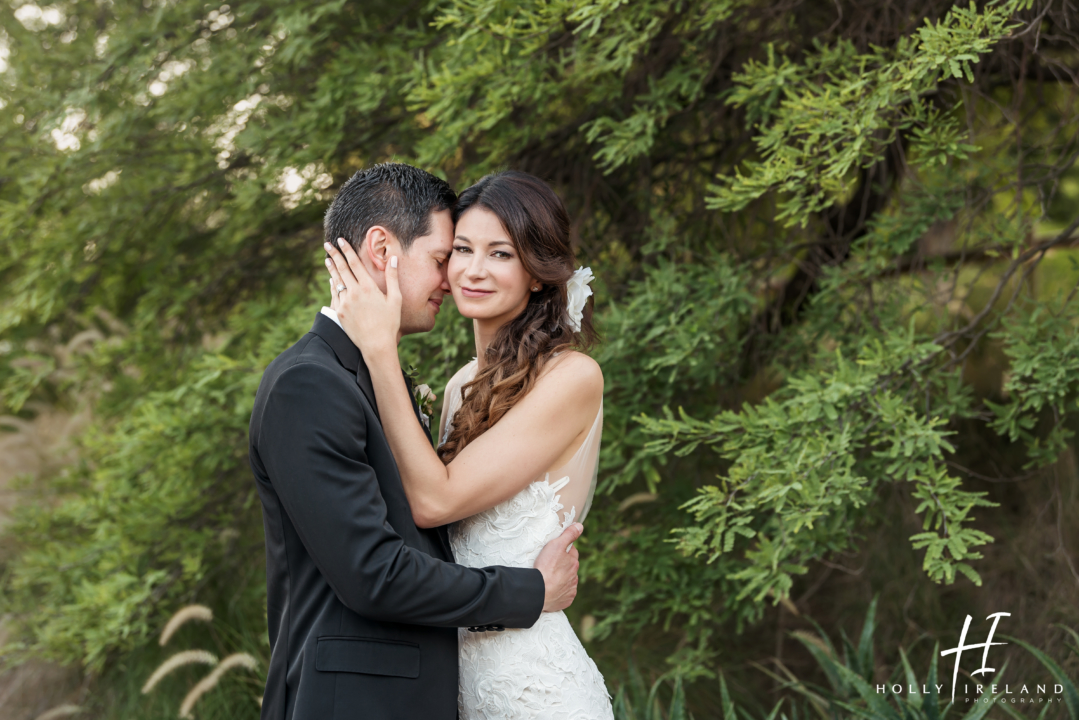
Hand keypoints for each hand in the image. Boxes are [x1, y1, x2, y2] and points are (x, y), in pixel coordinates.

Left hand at [324, 238, 400, 357]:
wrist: (376, 344)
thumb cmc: (389, 322)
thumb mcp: (395, 299)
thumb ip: (392, 277)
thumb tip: (393, 258)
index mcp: (368, 287)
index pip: (354, 263)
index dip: (347, 250)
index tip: (341, 240)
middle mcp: (354, 293)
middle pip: (342, 269)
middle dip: (334, 255)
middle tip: (328, 244)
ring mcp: (345, 303)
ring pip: (336, 281)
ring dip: (332, 268)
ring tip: (327, 259)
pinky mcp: (340, 312)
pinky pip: (334, 294)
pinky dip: (332, 285)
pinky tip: (332, 280)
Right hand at [534, 522, 582, 612]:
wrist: (539, 591)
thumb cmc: (546, 567)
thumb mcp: (556, 545)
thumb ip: (569, 535)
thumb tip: (580, 526)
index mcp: (573, 563)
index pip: (573, 552)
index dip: (564, 550)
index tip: (556, 551)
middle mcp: (575, 577)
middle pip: (570, 568)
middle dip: (563, 565)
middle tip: (550, 565)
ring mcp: (570, 590)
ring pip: (568, 581)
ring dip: (561, 579)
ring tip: (548, 578)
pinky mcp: (565, 601)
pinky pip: (564, 595)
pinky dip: (559, 592)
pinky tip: (550, 589)